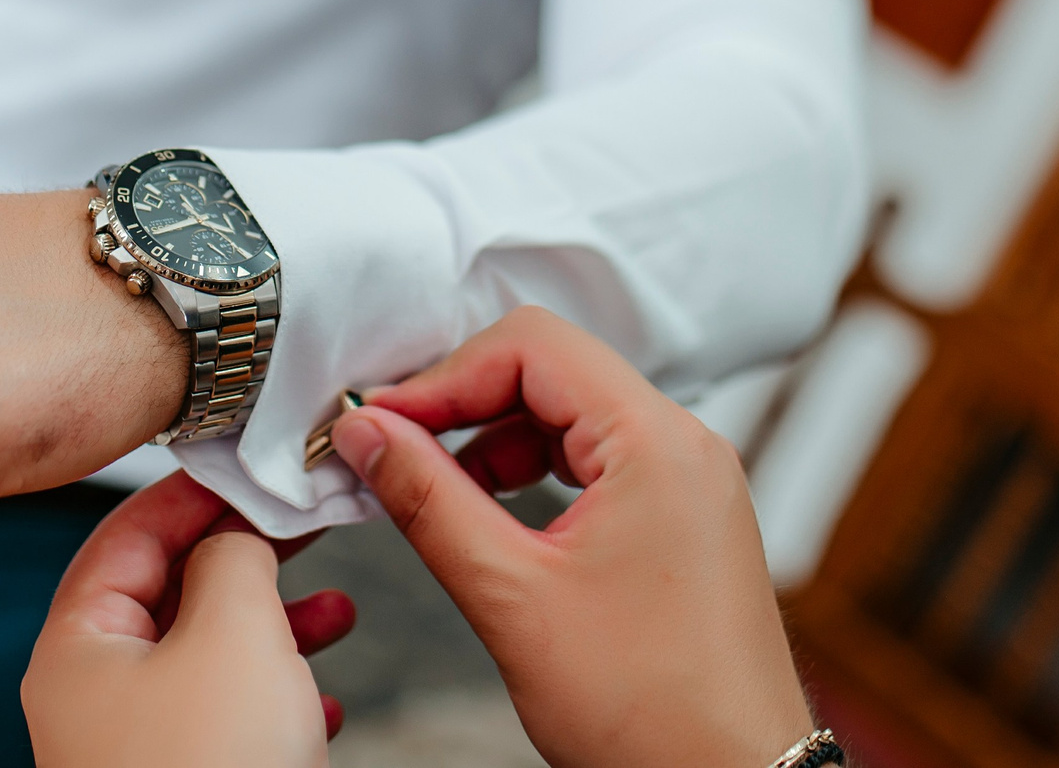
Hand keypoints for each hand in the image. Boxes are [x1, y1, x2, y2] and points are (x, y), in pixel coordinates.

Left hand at [23, 471, 352, 767]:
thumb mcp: (231, 631)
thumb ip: (233, 557)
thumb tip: (237, 533)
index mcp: (78, 648)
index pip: (126, 534)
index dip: (196, 491)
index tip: (254, 464)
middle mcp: (94, 698)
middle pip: (169, 593)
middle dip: (247, 558)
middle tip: (305, 522)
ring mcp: (133, 750)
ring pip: (208, 658)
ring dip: (277, 625)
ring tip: (338, 608)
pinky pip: (229, 721)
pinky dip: (279, 695)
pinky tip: (328, 699)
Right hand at [329, 307, 817, 767]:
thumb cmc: (651, 711)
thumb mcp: (511, 597)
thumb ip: (427, 499)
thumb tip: (368, 434)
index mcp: (656, 442)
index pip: (532, 347)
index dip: (443, 377)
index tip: (381, 421)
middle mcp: (684, 445)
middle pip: (552, 370)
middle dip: (463, 404)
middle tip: (392, 448)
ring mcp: (690, 481)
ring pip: (571, 416)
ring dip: (493, 441)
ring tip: (434, 492)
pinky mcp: (684, 517)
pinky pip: (598, 460)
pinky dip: (534, 475)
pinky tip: (489, 518)